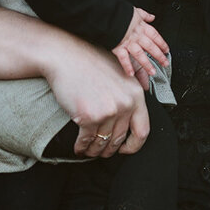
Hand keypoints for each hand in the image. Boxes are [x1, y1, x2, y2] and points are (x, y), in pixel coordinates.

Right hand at [40, 36, 150, 158]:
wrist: (66, 57)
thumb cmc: (91, 64)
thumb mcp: (121, 75)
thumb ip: (129, 95)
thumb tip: (132, 119)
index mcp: (136, 94)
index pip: (143, 131)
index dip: (134, 145)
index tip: (125, 149)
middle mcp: (125, 104)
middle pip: (120, 139)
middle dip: (110, 150)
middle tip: (103, 152)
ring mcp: (107, 111)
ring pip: (103, 142)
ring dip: (95, 151)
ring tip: (90, 151)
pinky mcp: (88, 117)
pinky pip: (87, 141)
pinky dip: (82, 147)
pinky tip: (79, 148)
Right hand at [111, 8, 170, 77]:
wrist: (109, 14)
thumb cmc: (121, 13)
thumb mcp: (136, 11)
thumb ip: (145, 16)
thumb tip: (152, 17)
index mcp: (142, 27)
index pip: (155, 36)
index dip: (162, 44)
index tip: (167, 50)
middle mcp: (137, 36)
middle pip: (151, 47)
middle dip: (159, 56)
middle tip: (165, 63)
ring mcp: (128, 42)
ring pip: (140, 54)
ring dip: (147, 64)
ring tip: (152, 72)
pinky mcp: (118, 47)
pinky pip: (124, 58)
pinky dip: (127, 66)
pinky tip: (131, 73)